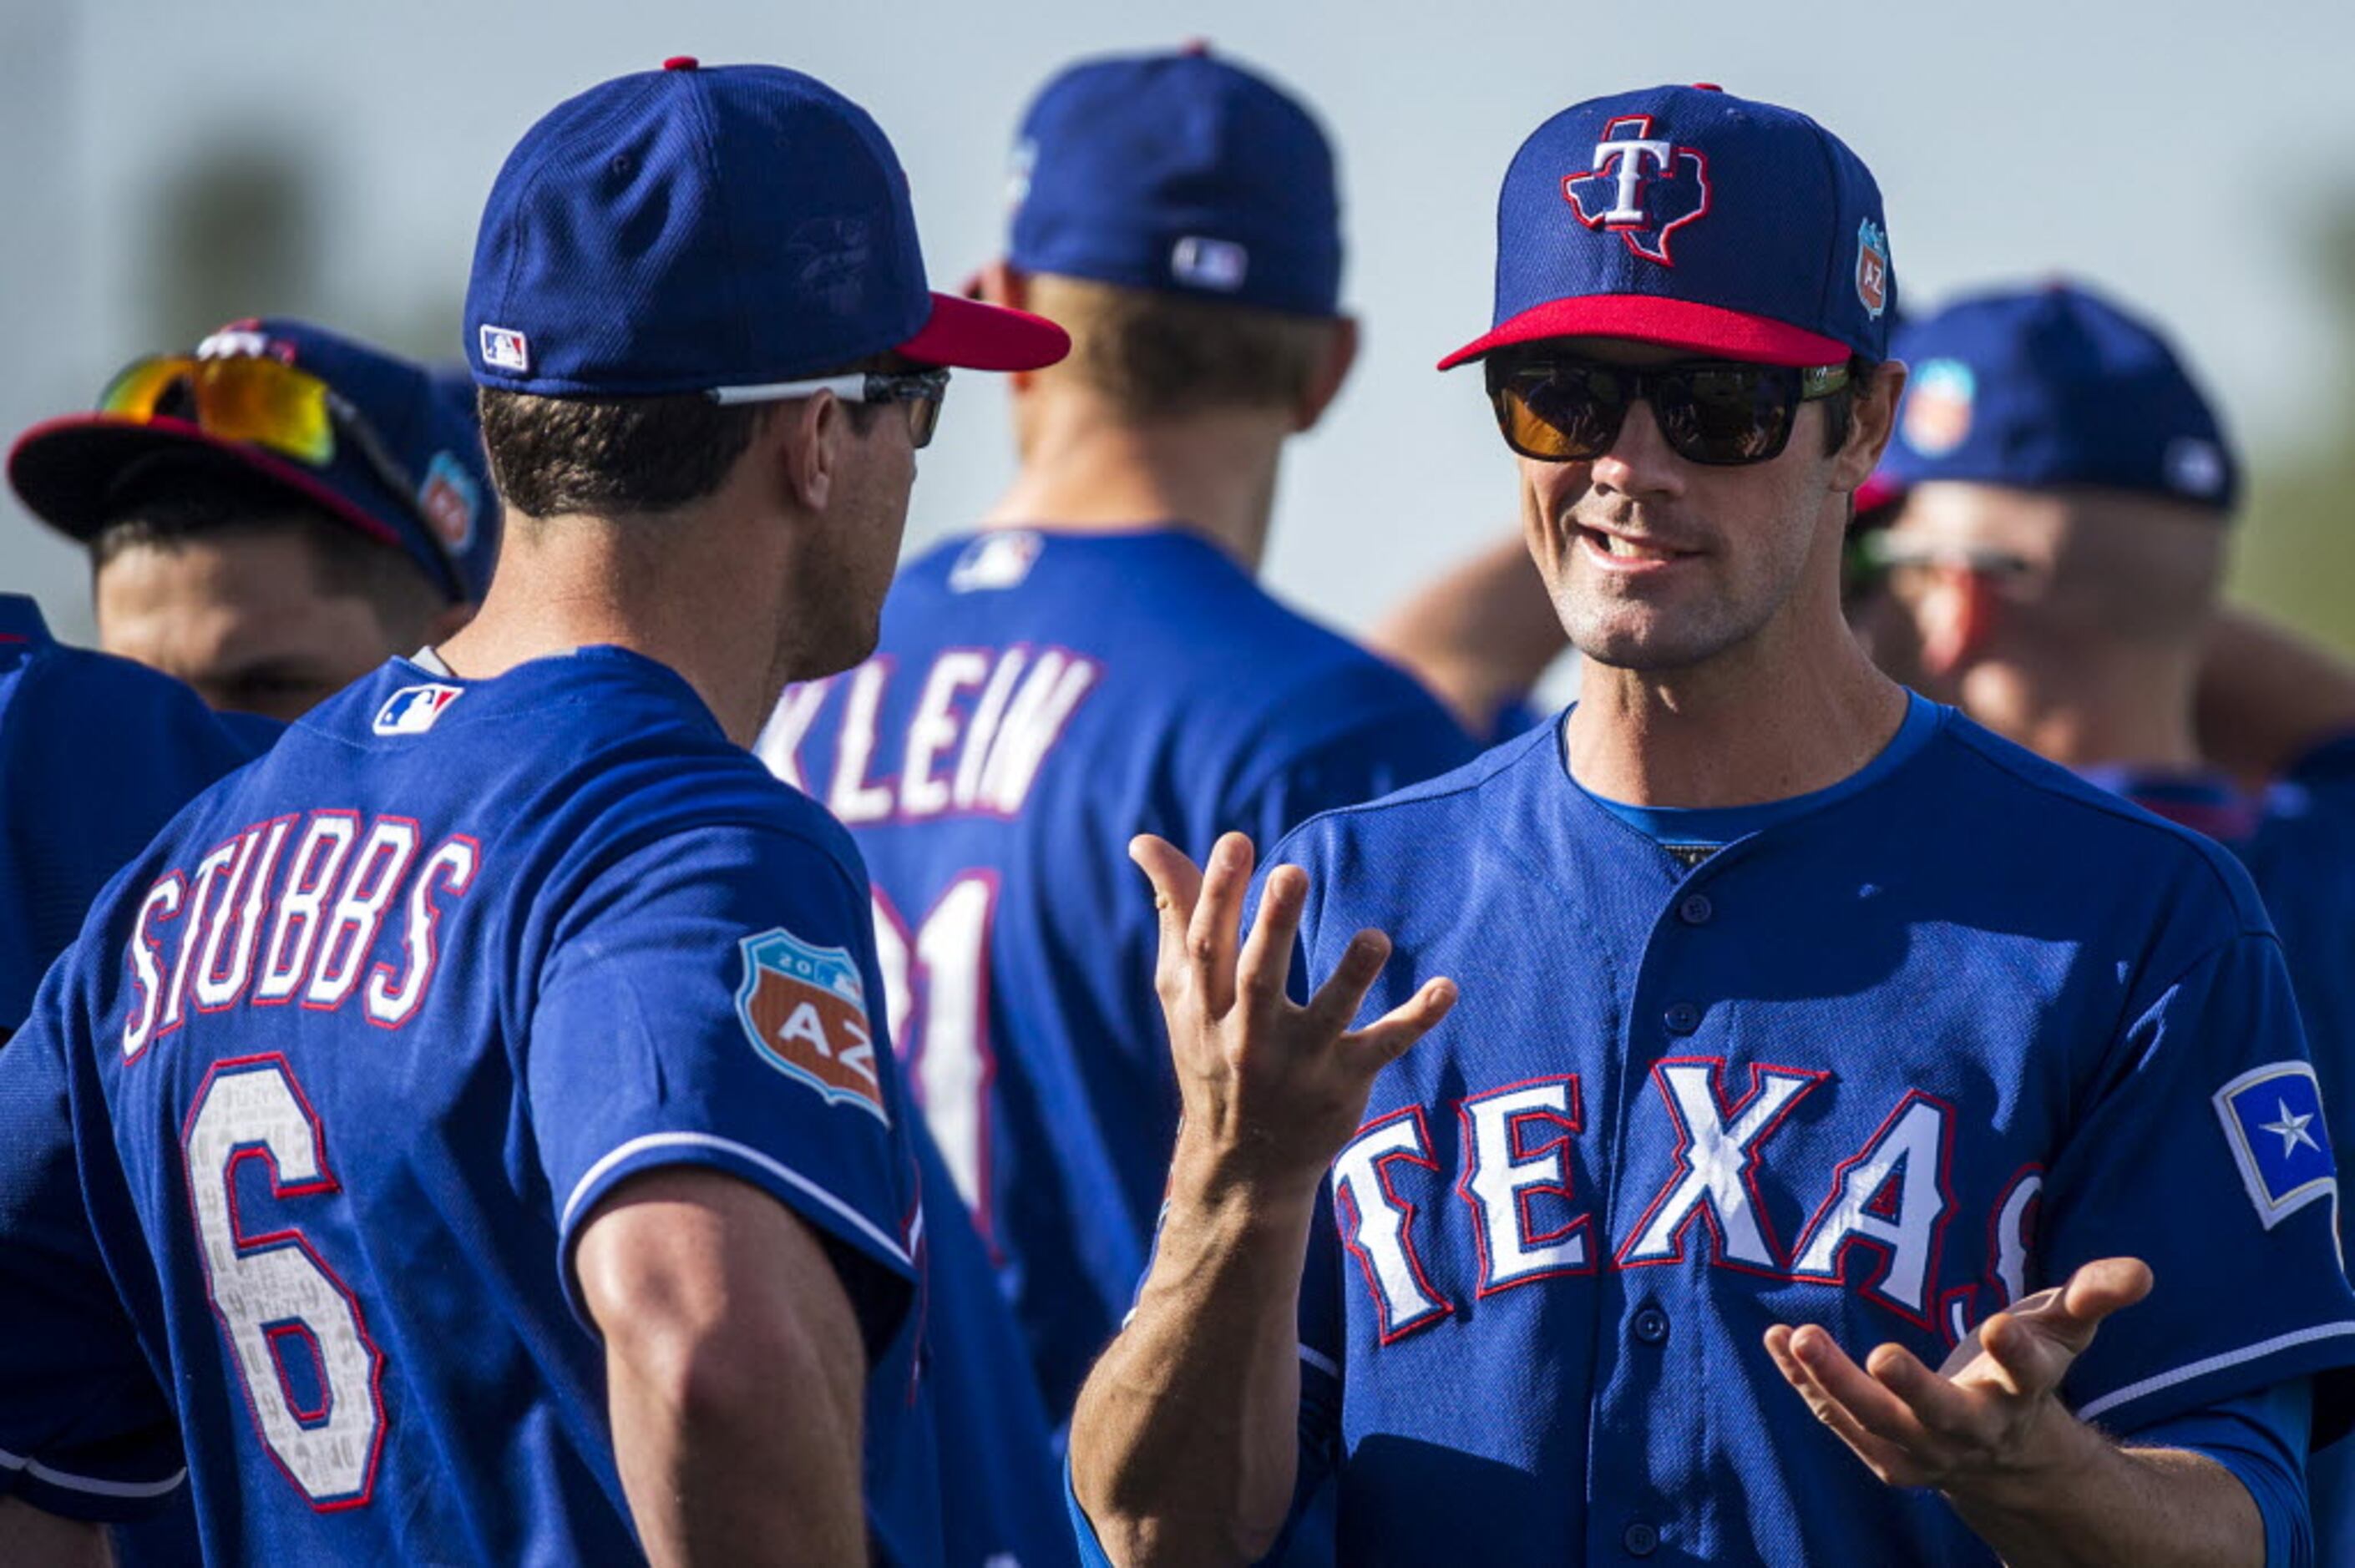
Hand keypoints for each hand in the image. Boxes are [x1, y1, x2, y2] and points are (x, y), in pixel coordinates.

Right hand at [1131, 832, 1455, 1199]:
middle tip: (1292, 872)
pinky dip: (1416, 1019)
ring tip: (1374, 939)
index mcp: (1204, 1006)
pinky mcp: (1343, 1084)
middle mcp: (1247, 1037)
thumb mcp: (1183, 991)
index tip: (1237, 841)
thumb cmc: (1212, 1052)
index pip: (1207, 945)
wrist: (1242, 1165)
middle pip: (1258, 978)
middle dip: (1274, 927)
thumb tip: (1144, 839)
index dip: (1217, 894)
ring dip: (1351, 976)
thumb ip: (1176, 911)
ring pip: (1328, 1016)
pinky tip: (1447, 988)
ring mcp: (1299, 1064)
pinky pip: (1383, 1048)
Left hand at [1763, 1257, 2153, 1494]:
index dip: (2020, 1350)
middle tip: (1879, 1355)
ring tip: (1796, 1337)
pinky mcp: (1882, 1450)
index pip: (2029, 1374)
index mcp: (2023, 1395)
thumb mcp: (2066, 1333)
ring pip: (1876, 1425)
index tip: (2004, 1323)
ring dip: (1833, 1385)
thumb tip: (2140, 1272)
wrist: (2004, 1460)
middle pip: (1941, 1416)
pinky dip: (1803, 1383)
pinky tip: (1771, 1339)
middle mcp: (1974, 1430)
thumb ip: (2094, 1298)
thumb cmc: (2027, 1373)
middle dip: (1912, 1389)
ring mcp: (1924, 1448)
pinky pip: (1837, 1418)